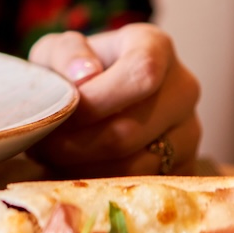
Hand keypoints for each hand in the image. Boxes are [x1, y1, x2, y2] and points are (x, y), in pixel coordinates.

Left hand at [26, 23, 200, 177]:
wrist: (93, 97)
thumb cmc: (72, 70)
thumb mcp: (55, 50)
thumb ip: (64, 54)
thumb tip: (85, 76)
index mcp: (156, 47)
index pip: (142, 73)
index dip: (99, 98)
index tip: (66, 109)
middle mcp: (183, 88)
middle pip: (131, 128)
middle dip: (77, 141)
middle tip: (45, 141)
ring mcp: (189, 131)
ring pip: (133, 164)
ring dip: (83, 165)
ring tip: (55, 154)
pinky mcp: (183, 167)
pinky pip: (140, 185)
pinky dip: (100, 182)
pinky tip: (77, 167)